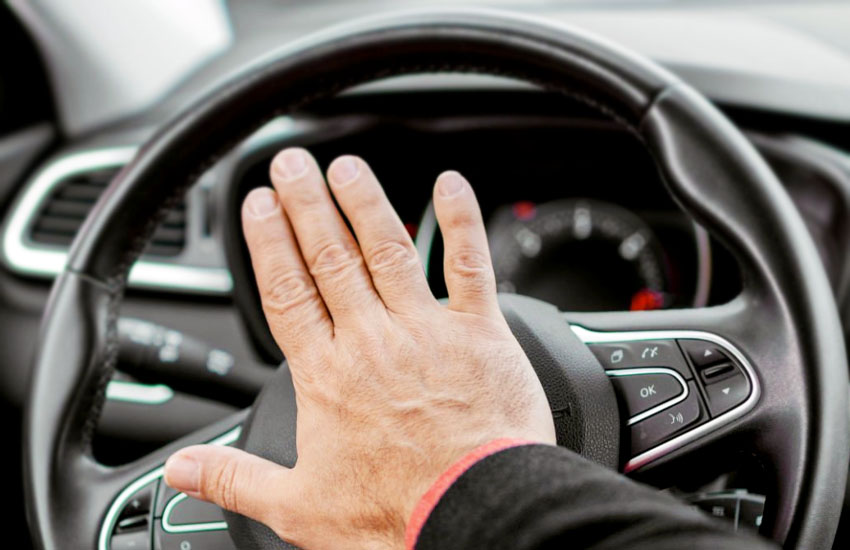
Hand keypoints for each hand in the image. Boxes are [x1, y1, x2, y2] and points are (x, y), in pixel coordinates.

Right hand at [164, 148, 555, 548]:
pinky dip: (459, 222)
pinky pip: (469, 265)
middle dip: (306, 205)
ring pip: (387, 249)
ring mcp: (426, 330)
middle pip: (329, 258)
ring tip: (344, 165)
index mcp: (327, 375)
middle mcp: (372, 340)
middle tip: (292, 164)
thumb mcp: (299, 506)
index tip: (258, 204)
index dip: (269, 243)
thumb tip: (181, 471)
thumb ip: (235, 478)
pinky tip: (449, 186)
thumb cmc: (397, 513)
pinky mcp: (479, 332)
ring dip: (364, 201)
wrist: (474, 512)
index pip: (286, 292)